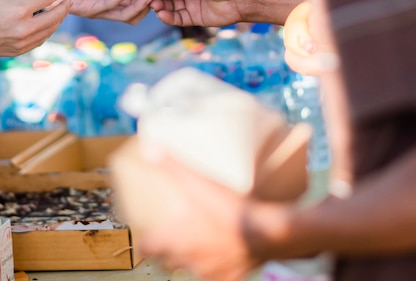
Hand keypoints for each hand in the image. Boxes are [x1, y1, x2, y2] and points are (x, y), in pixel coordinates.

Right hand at [0, 0, 69, 60]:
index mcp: (19, 10)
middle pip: (54, 17)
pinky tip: (46, 26)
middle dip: (63, 8)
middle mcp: (24, 28)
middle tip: (67, 2)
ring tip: (59, 13)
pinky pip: (40, 41)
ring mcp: (22, 43)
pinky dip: (46, 32)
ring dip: (57, 21)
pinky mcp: (19, 52)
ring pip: (49, 31)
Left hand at [136, 152, 261, 280]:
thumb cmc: (230, 210)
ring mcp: (210, 271)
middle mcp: (189, 260)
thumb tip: (148, 148)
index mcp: (176, 241)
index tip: (148, 234)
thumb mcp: (199, 184)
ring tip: (203, 240)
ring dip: (195, 257)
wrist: (269, 233)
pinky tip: (227, 251)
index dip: (146, 242)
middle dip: (169, 250)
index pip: (146, 249)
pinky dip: (220, 265)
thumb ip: (173, 167)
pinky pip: (220, 275)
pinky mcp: (231, 277)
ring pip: (193, 268)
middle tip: (176, 234)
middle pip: (169, 260)